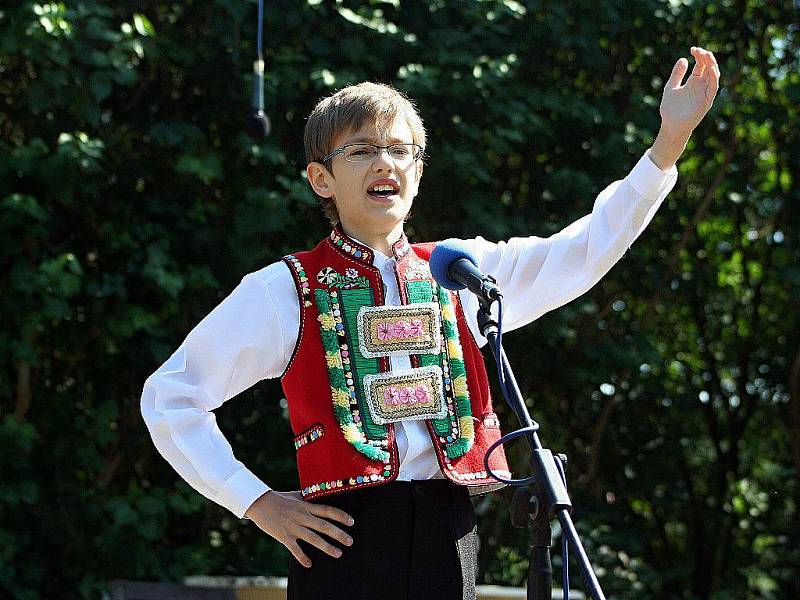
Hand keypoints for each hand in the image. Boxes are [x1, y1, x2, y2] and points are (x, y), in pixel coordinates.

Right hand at [244, 490, 354, 567]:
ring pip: (314, 538)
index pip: (327, 510)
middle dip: (339, 534)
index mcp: (306, 506)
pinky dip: (302, 557)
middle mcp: (302, 516)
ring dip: (327, 547)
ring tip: (338, 553)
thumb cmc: (277, 498)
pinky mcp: (284, 536)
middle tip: (350, 541)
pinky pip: (295, 548)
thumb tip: (315, 492)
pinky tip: (309, 564)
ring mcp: (294, 527)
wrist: (259, 503)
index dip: (340, 516)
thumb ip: (306, 496)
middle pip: (324, 526)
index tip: (351, 522)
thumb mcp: (294, 494)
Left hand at [649, 46, 720, 169]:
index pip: (701, 65)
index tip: (693, 49)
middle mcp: (702, 86)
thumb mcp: (671, 87)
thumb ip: (677, 74)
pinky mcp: (707, 102)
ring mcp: (705, 93)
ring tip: (707, 55)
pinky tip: (710, 70)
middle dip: (706, 58)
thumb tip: (683, 59)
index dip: (699, 56)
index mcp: (694, 82)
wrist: (670, 125)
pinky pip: (713, 88)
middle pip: (709, 68)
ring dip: (712, 65)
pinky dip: (713, 79)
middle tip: (699, 50)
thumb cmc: (671, 109)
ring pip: (714, 76)